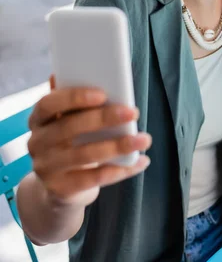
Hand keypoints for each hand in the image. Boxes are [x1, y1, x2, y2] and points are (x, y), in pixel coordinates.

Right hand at [28, 77, 151, 208]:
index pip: (48, 104)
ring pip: (85, 155)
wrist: (59, 187)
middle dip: (105, 118)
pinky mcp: (60, 190)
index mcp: (38, 119)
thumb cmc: (70, 142)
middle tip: (133, 112)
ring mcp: (46, 168)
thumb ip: (76, 103)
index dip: (74, 98)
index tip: (103, 94)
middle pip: (70, 128)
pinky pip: (94, 179)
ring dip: (119, 146)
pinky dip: (120, 170)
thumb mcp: (68, 121)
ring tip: (144, 139)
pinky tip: (140, 162)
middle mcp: (37, 143)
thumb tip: (84, 72)